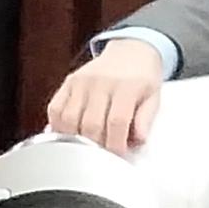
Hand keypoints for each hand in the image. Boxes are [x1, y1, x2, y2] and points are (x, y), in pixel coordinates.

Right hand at [45, 38, 168, 153]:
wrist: (131, 50)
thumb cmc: (142, 78)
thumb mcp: (154, 97)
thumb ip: (146, 119)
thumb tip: (138, 141)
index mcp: (126, 86)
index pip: (116, 122)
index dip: (116, 146)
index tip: (118, 157)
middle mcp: (101, 82)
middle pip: (90, 125)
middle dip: (96, 148)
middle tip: (103, 157)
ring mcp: (81, 81)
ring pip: (69, 120)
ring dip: (76, 140)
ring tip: (86, 149)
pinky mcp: (68, 82)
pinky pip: (55, 109)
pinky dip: (58, 127)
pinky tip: (69, 135)